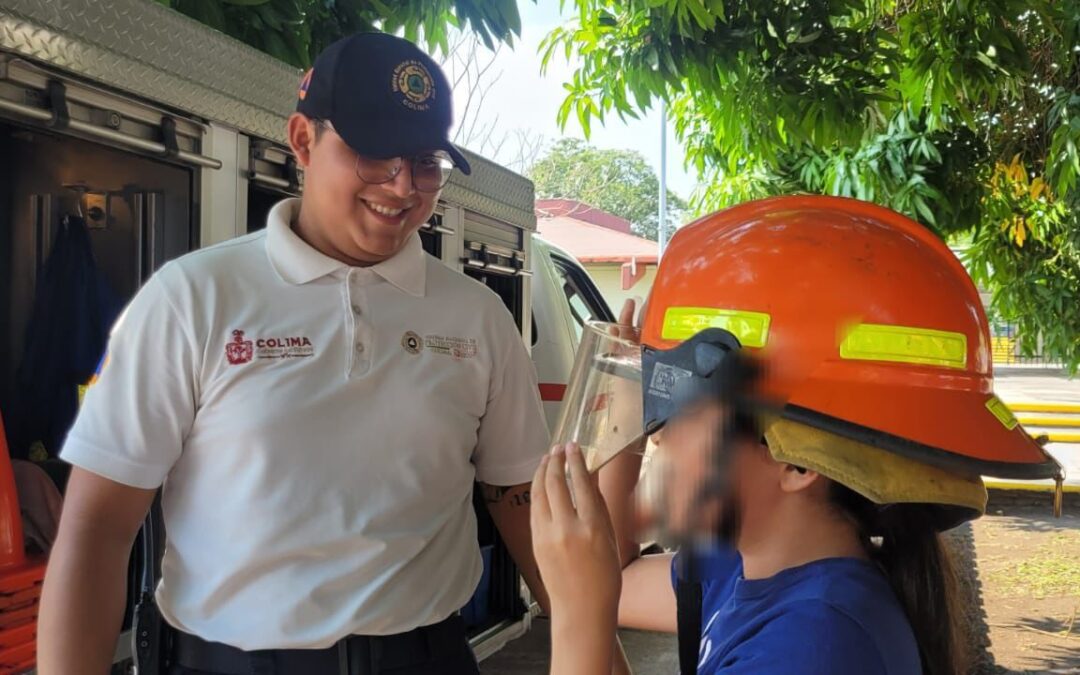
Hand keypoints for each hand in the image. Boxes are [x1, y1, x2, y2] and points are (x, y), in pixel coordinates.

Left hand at [531, 443, 621, 621]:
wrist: (581, 609)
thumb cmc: (604, 578)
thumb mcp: (611, 539)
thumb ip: (599, 507)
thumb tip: (590, 479)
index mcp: (593, 527)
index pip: (581, 483)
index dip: (575, 460)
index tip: (573, 446)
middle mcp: (568, 529)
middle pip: (556, 483)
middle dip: (555, 460)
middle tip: (558, 448)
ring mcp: (548, 536)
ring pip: (540, 493)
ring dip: (542, 472)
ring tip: (546, 459)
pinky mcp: (536, 543)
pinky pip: (535, 510)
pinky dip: (537, 492)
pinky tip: (540, 483)